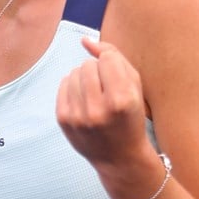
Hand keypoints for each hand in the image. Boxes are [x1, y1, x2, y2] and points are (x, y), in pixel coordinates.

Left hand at [56, 37, 149, 169]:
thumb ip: (114, 57)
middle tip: (106, 88)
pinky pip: (63, 84)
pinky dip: (73, 86)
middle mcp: (98, 109)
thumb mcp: (135, 87)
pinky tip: (84, 100)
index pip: (107, 59)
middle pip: (88, 64)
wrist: (119, 157)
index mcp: (122, 100)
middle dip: (97, 70)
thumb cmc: (130, 117)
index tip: (117, 79)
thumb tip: (85, 40)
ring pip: (74, 72)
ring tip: (95, 94)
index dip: (113, 64)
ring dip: (84, 77)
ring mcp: (78, 116)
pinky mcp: (63, 119)